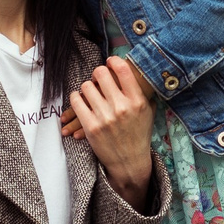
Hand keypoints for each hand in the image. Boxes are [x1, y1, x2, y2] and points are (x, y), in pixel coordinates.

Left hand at [69, 56, 156, 208]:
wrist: (130, 162)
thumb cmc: (139, 134)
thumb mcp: (147, 111)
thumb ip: (140, 91)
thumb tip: (131, 69)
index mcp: (137, 101)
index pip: (123, 70)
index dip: (114, 61)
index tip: (110, 61)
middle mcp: (122, 107)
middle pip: (102, 73)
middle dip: (98, 73)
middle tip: (98, 76)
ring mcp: (105, 117)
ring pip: (86, 86)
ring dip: (87, 86)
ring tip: (90, 90)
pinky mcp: (92, 127)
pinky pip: (77, 102)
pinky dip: (76, 97)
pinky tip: (80, 98)